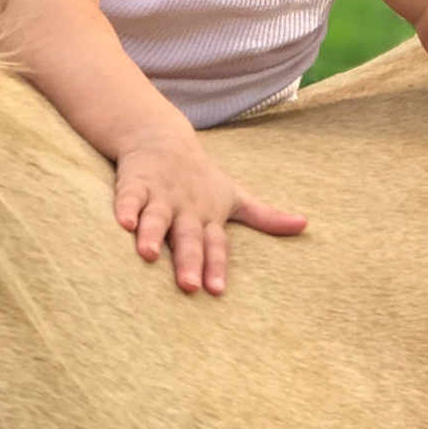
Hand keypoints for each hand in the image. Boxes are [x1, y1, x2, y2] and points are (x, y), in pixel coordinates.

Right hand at [113, 136, 306, 294]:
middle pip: (188, 236)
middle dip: (189, 260)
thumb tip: (305, 225)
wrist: (163, 137)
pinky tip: (122, 224)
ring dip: (154, 234)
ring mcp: (160, 196)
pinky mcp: (135, 185)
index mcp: (209, 215)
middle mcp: (186, 208)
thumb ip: (264, 216)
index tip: (217, 291)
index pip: (216, 244)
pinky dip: (125, 210)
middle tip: (189, 286)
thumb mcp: (234, 195)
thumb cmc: (201, 178)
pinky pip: (129, 199)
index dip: (217, 265)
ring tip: (149, 254)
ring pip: (157, 218)